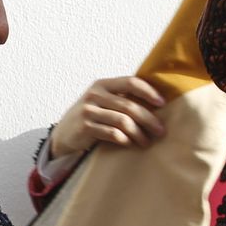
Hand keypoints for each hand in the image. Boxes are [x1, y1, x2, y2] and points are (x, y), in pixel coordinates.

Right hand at [49, 76, 165, 158]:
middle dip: (148, 119)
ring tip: (146, 142)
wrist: (63, 134)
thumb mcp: (101, 101)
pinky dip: (125, 139)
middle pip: (129, 105)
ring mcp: (88, 111)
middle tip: (160, 130)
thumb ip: (120, 98)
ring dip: (139, 133)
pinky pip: (112, 133)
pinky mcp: (85, 127)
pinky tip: (130, 143)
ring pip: (123, 121)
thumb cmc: (90, 116)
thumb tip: (155, 103)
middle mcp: (94, 95)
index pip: (130, 82)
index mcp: (102, 84)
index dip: (148, 91)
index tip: (162, 103)